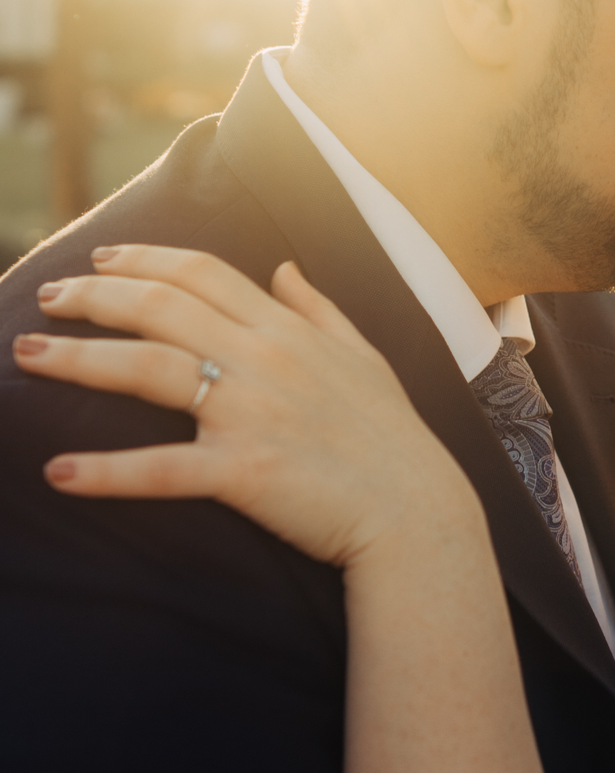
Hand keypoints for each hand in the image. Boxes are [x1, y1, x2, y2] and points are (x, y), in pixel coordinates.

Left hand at [12, 244, 483, 567]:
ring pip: (147, 368)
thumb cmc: (392, 438)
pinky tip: (58, 472)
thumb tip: (285, 268)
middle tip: (45, 298)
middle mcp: (263, 359)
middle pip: (161, 307)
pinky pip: (161, 469)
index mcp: (288, 330)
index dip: (143, 259)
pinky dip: (106, 471)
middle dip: (94, 296)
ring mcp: (250, 413)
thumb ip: (319, 309)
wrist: (417, 513)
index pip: (202, 273)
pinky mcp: (242, 472)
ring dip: (78, 358)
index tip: (98, 260)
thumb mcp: (364, 357)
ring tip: (27, 354)